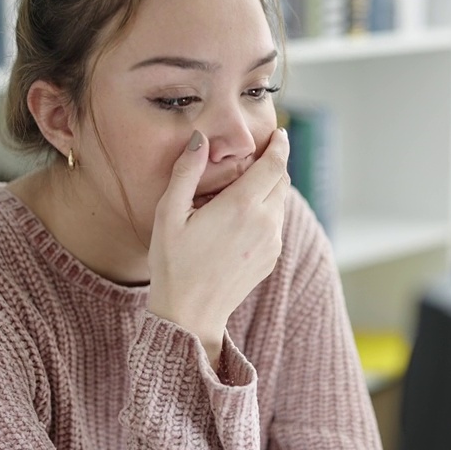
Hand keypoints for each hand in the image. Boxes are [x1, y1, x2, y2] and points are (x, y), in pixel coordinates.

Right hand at [147, 128, 290, 368]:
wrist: (189, 314)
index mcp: (241, 206)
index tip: (279, 134)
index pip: (275, 164)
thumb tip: (200, 138)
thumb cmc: (173, 263)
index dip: (279, 145)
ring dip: (267, 190)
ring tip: (238, 193)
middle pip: (282, 180)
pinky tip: (237, 221)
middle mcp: (264, 223)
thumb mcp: (168, 214)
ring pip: (280, 203)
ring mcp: (272, 243)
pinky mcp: (271, 258)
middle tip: (253, 158)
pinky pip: (275, 225)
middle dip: (272, 165)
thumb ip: (187, 172)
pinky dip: (264, 213)